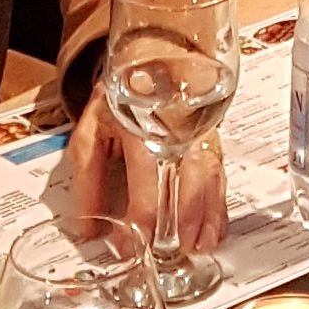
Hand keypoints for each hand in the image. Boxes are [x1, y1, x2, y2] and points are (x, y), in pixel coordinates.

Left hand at [51, 96, 227, 257]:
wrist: (148, 56)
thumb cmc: (118, 96)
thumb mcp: (90, 131)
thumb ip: (88, 180)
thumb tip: (89, 227)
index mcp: (142, 126)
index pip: (146, 179)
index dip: (139, 217)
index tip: (129, 244)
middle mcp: (177, 128)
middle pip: (186, 179)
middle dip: (183, 220)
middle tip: (174, 252)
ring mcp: (198, 131)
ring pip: (208, 177)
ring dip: (207, 216)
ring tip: (201, 247)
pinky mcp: (210, 137)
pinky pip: (220, 173)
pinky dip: (220, 204)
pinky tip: (217, 229)